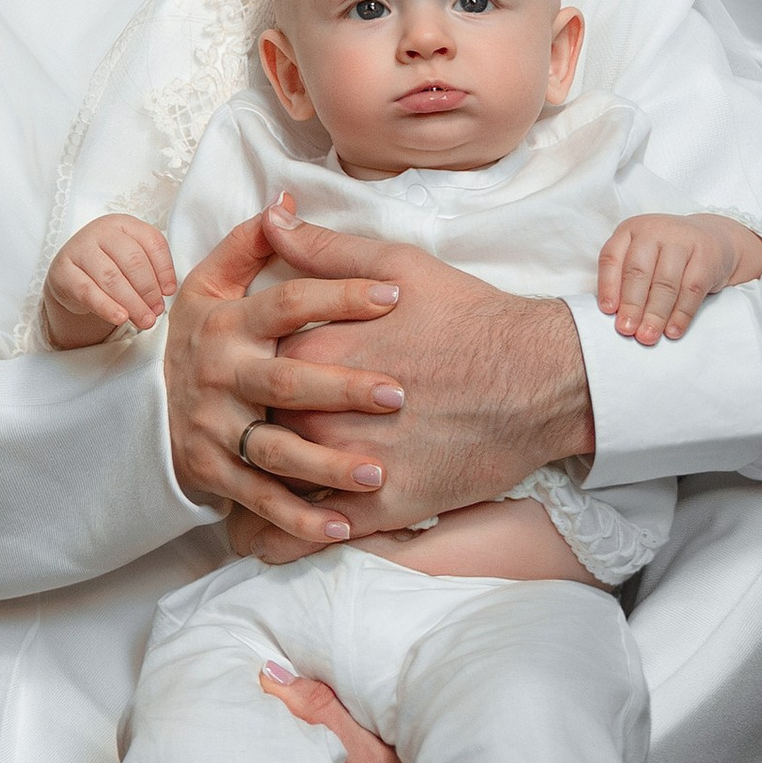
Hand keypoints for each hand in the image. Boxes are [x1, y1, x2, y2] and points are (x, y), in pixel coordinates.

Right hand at [43, 214, 176, 349]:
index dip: (164, 269)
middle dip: (148, 290)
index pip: (152, 242)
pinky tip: (120, 318)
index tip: (169, 292)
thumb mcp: (131, 259)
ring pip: (112, 278)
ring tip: (144, 321)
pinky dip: (107, 307)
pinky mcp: (63, 271)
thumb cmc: (109, 265)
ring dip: (132, 303)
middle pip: (133, 261)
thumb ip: (151, 269)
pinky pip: (88, 292)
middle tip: (156, 311)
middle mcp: (101, 231)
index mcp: (124, 224)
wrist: (71, 275)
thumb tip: (166, 291)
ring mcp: (79, 249)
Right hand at [168, 201, 408, 551]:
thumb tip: (286, 202)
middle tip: (397, 394)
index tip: (392, 295)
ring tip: (378, 472)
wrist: (137, 403)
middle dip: (341, 387)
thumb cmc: (196, 337)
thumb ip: (249, 244)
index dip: (338, 295)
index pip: (286, 302)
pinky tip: (343, 524)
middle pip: (285, 380)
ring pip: (273, 449)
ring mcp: (214, 427)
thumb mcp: (207, 284)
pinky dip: (298, 517)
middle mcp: (219, 375)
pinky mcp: (212, 472)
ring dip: (325, 465)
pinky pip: (259, 499)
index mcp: (227, 322)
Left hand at [236, 208, 594, 557]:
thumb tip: (271, 218)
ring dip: (248, 491)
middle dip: (242, 428)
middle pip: (258, 420)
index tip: (237, 376)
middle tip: (223, 437)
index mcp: (320, 344)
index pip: (254, 359)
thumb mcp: (396, 263)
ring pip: (278, 481)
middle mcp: (327, 405)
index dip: (245, 369)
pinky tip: (260, 544)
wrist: (538, 376)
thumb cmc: (469, 315)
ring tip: (230, 497)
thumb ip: (325, 249)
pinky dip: (283, 539)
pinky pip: (317, 530)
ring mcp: (354, 459)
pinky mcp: (385, 503)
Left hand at [596, 210, 761, 344]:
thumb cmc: (667, 254)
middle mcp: (654, 230)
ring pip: (665, 283)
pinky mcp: (706, 256)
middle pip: (638, 271)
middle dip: (631, 305)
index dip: (608, 286)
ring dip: (655, 315)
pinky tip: (672, 331)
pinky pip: (691, 290)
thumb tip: (616, 315)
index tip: (607, 311)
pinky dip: (681, 315)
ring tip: (647, 336)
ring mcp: (681, 240)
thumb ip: (626, 278)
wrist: (713, 239)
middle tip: (626, 330)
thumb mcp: (642, 255)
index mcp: (630, 230)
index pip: (611, 257)